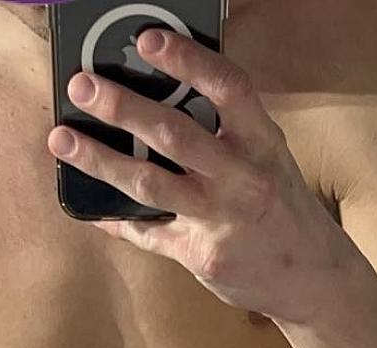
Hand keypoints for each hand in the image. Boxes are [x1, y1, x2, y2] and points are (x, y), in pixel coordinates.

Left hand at [48, 30, 356, 325]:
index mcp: (262, 142)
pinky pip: (149, 233)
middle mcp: (243, 179)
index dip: (187, 61)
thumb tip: (163, 91)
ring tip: (63, 139)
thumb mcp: (268, 157)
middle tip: (82, 86)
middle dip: (123, 107)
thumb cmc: (281, 207)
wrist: (313, 279)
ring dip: (101, 160)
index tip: (148, 39)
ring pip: (150, 184)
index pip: (227, 89)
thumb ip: (227, 128)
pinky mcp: (202, 256)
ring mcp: (221, 220)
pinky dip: (115, 219)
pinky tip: (88, 206)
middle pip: (175, 135)